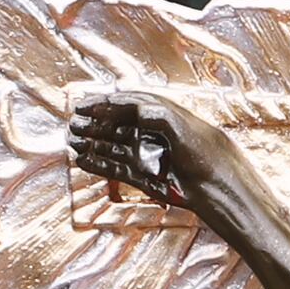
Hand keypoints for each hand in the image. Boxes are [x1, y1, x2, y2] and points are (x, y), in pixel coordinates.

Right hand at [66, 94, 200, 202]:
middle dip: (94, 124)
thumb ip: (153, 113)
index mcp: (161, 116)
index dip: (106, 104)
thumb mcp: (179, 125)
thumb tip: (131, 107)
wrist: (215, 184)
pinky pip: (116, 169)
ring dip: (93, 143)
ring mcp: (147, 156)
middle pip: (116, 126)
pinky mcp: (144, 177)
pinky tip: (83, 160)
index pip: (127, 105)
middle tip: (74, 122)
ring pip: (113, 147)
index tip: (86, 105)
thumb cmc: (204, 151)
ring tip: (73, 140)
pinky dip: (99, 164)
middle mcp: (152, 135)